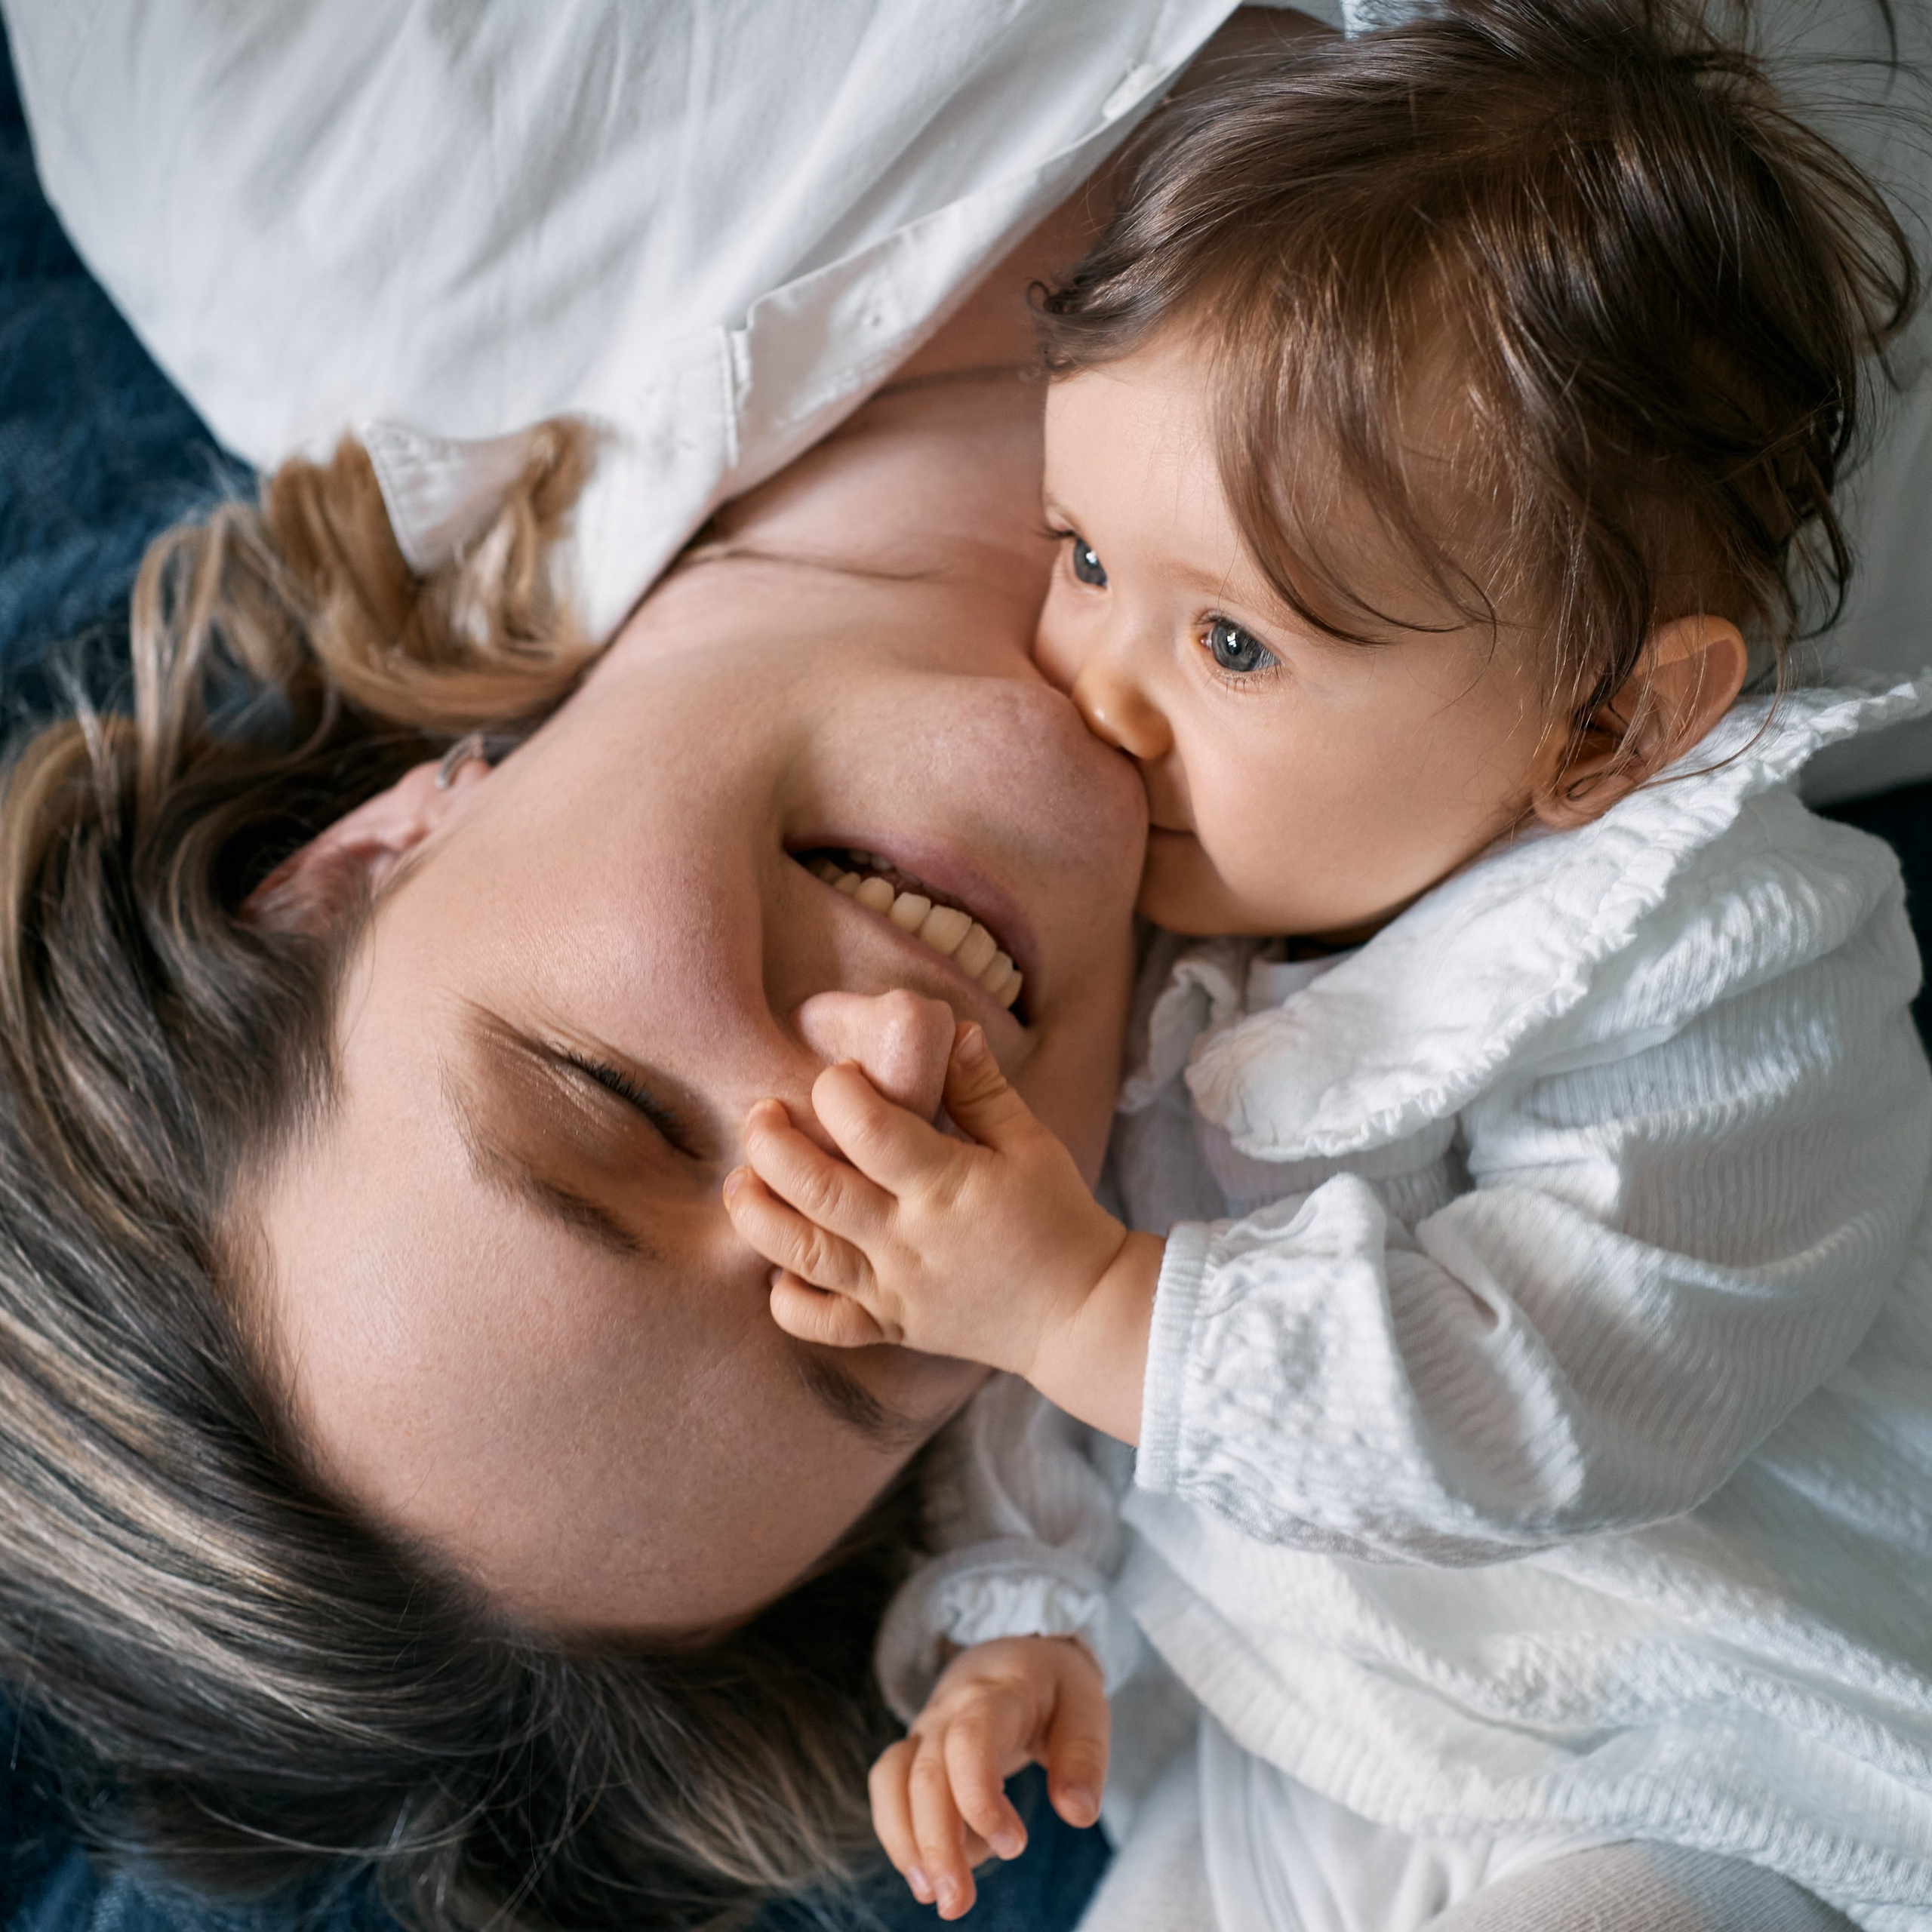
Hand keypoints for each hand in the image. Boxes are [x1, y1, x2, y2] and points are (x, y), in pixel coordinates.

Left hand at [722, 1022, 1161, 1437]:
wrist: (1081, 1313)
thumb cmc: (1058, 1218)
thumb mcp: (1030, 1142)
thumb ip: (981, 1088)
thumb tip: (950, 1027)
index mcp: (947, 1185)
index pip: (871, 1129)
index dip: (840, 1091)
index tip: (841, 1075)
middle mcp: (909, 1240)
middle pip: (817, 1190)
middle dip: (772, 1145)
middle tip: (762, 1112)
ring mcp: (895, 1289)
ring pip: (803, 1255)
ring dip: (758, 1215)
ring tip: (739, 1180)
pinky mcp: (891, 1327)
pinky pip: (824, 1324)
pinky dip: (789, 1303)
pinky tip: (776, 1272)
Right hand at [871, 1636, 1109, 1920]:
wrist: (1010, 1656)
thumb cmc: (1053, 1687)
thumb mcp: (1085, 1705)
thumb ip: (1084, 1757)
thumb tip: (1078, 1814)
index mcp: (997, 1693)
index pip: (971, 1737)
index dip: (979, 1795)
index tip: (1013, 1846)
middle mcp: (949, 1710)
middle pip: (927, 1771)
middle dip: (937, 1842)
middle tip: (957, 1903)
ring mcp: (925, 1730)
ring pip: (893, 1779)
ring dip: (906, 1842)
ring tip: (932, 1895)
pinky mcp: (913, 1752)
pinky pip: (888, 1788)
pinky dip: (899, 1833)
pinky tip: (928, 1871)